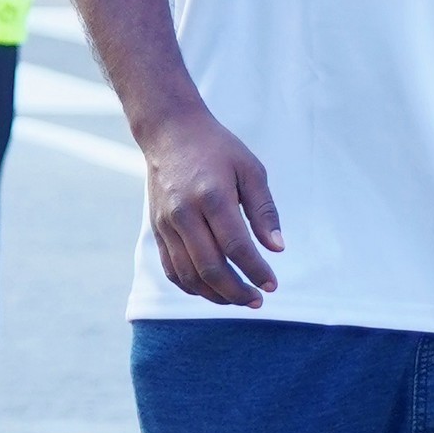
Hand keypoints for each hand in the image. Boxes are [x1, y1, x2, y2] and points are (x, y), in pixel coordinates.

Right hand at [139, 107, 283, 308]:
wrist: (170, 133)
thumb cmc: (217, 149)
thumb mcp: (250, 169)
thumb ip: (264, 210)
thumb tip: (277, 248)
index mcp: (212, 196)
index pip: (236, 246)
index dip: (255, 270)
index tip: (271, 284)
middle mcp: (185, 213)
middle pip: (210, 267)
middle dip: (236, 291)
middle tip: (257, 299)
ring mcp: (166, 224)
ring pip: (189, 275)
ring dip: (215, 295)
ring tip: (238, 298)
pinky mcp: (157, 230)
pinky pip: (172, 269)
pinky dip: (192, 286)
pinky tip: (213, 290)